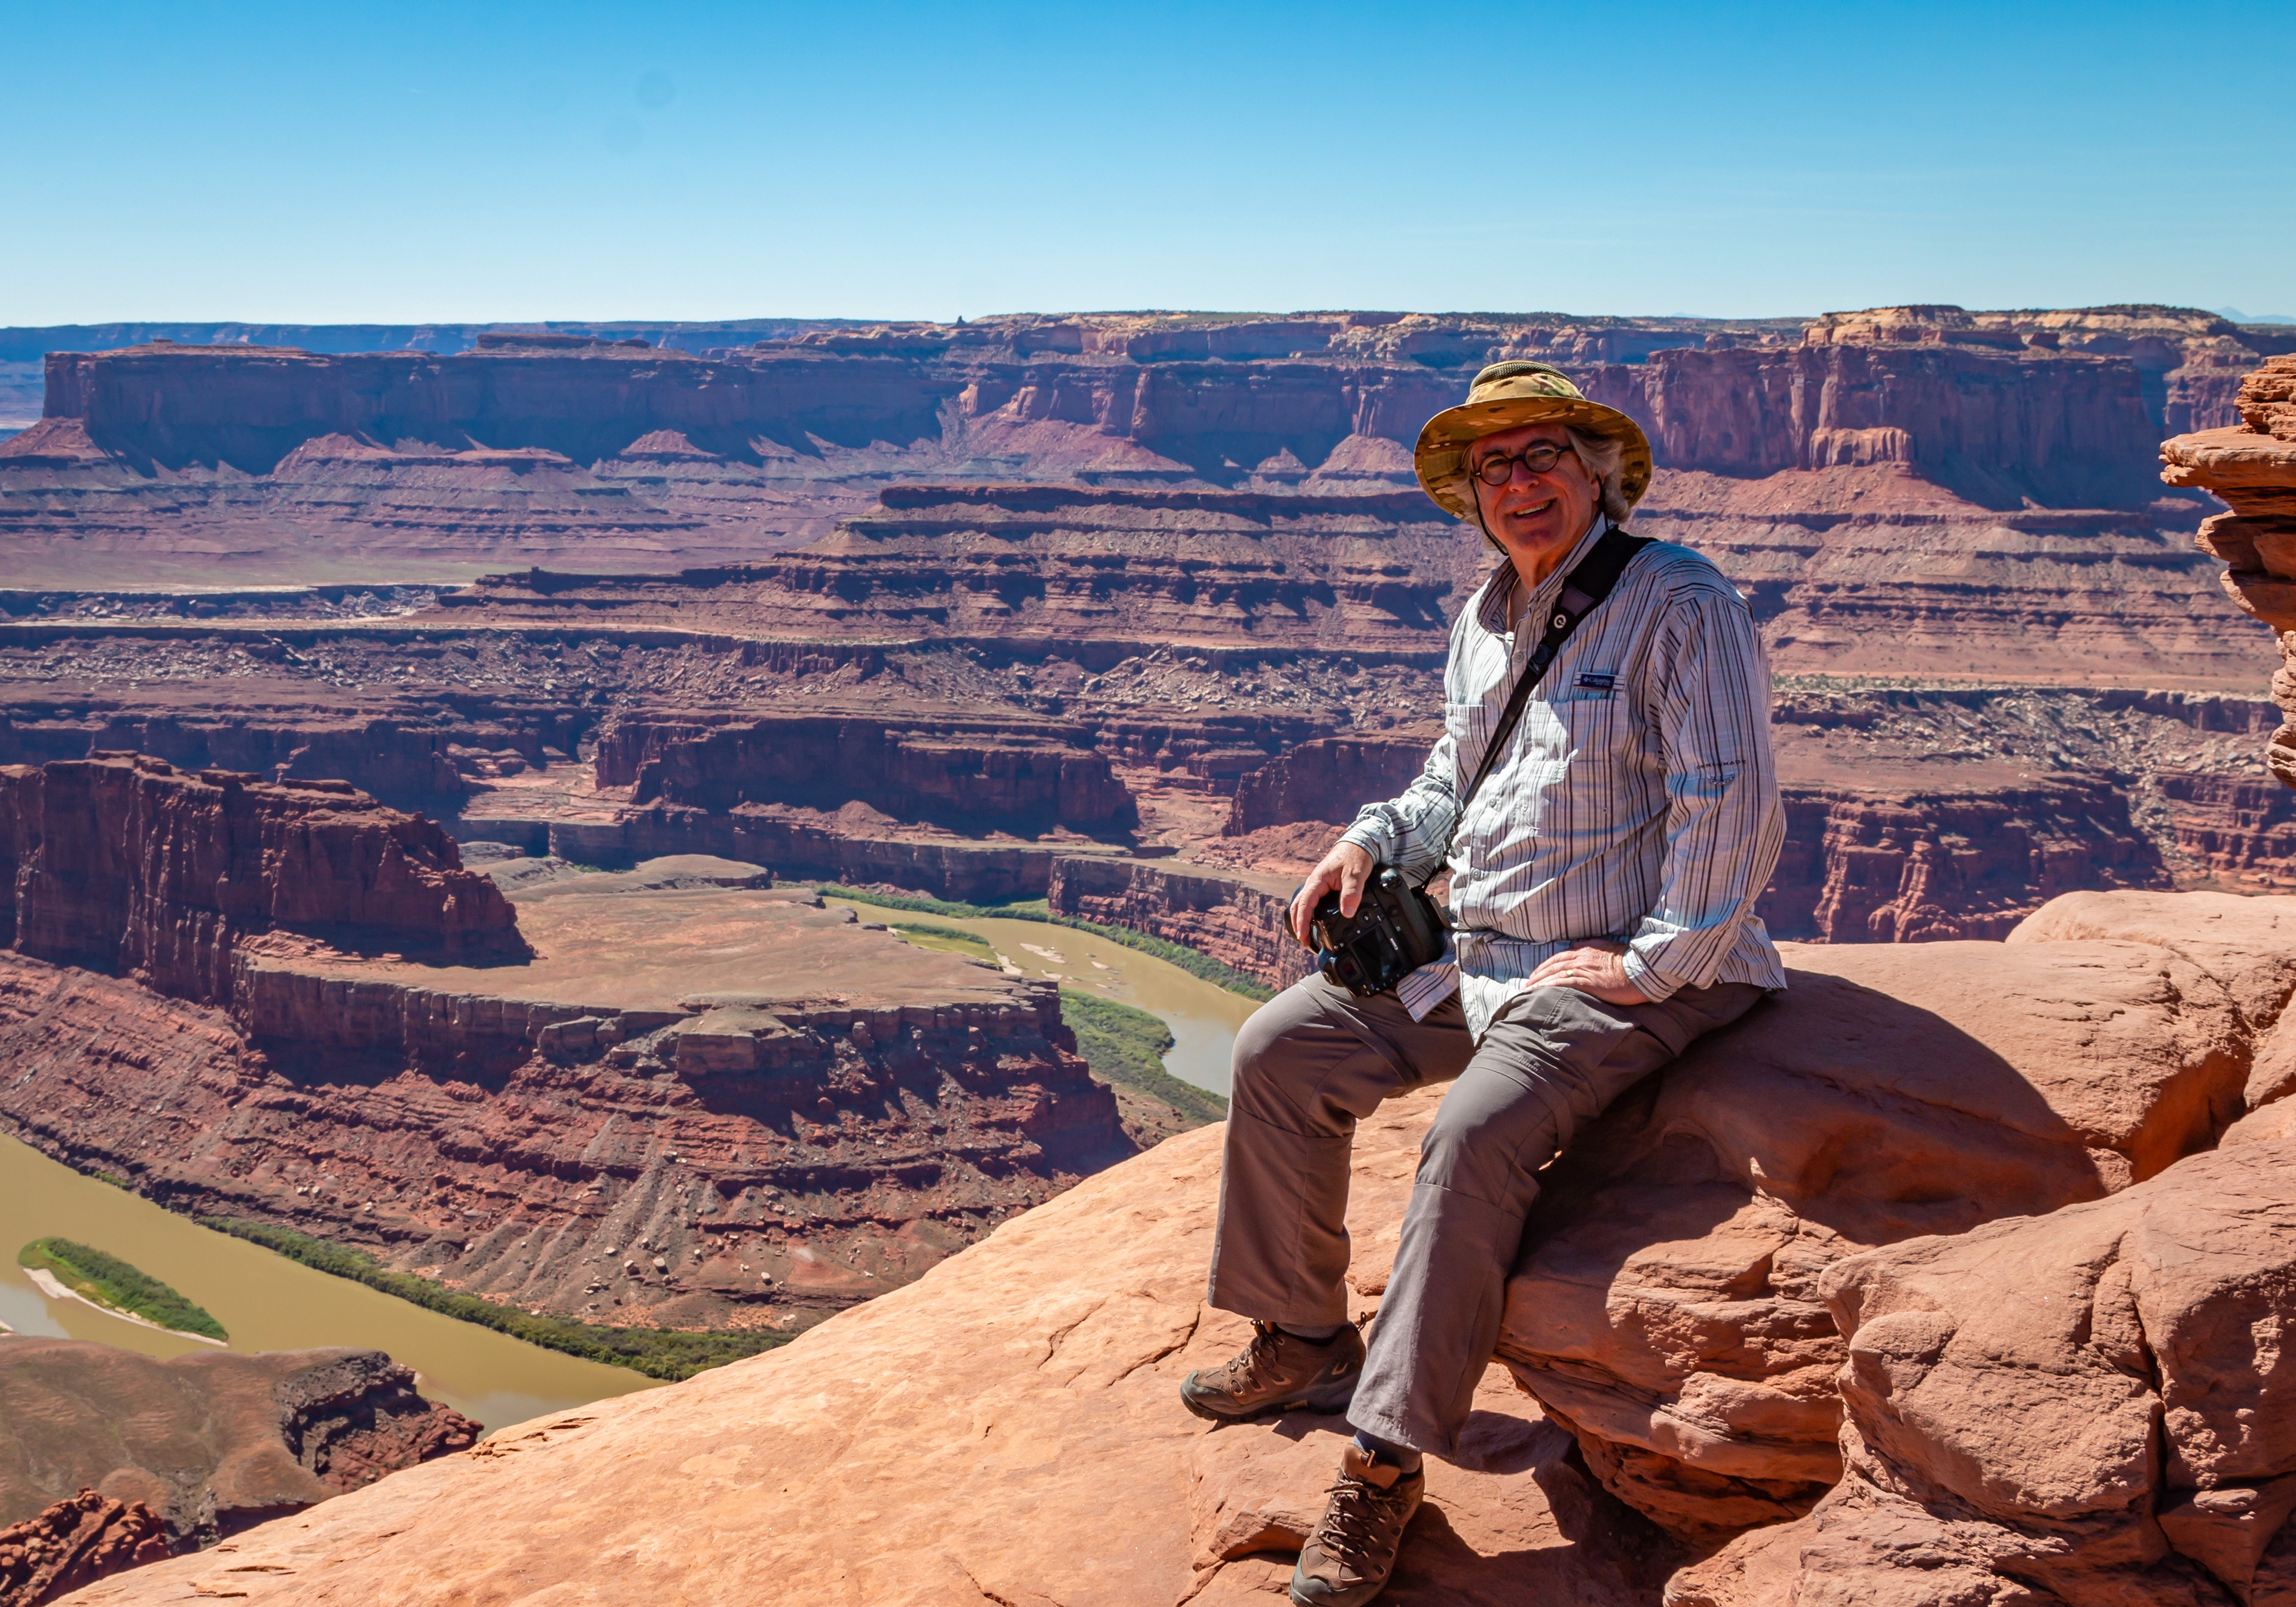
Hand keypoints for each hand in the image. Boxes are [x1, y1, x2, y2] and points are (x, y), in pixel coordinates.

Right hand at [1289, 841, 1374, 948]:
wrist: (1357, 845)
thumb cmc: (1355, 857)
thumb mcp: (1355, 875)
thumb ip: (1352, 893)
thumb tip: (1346, 913)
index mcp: (1317, 880)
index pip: (1304, 904)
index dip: (1302, 922)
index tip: (1303, 936)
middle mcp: (1313, 883)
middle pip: (1297, 906)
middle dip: (1298, 925)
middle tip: (1304, 942)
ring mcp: (1316, 886)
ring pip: (1302, 904)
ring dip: (1301, 920)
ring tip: (1307, 936)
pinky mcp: (1322, 887)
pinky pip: (1310, 902)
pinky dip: (1308, 914)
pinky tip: (1314, 922)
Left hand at [1524, 941, 1648, 1006]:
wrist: (1645, 968)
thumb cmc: (1631, 961)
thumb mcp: (1611, 948)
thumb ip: (1594, 946)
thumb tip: (1579, 945)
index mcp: (1587, 950)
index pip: (1561, 956)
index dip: (1547, 964)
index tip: (1538, 972)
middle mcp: (1582, 958)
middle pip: (1553, 965)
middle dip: (1538, 974)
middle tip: (1527, 983)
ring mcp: (1584, 970)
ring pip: (1555, 974)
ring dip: (1539, 982)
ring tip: (1527, 990)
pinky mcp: (1588, 982)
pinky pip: (1562, 984)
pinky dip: (1548, 987)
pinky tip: (1538, 992)